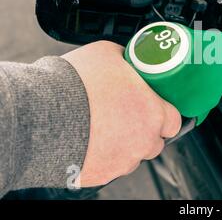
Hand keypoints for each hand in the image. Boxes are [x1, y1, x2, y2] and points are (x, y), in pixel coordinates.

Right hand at [62, 41, 181, 186]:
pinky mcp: (100, 175)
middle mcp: (142, 141)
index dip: (165, 114)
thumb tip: (129, 58)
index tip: (156, 108)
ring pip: (132, 156)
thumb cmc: (75, 83)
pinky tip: (90, 140)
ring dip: (125, 144)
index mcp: (153, 113)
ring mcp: (122, 162)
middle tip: (128, 116)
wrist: (41, 113)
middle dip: (145, 130)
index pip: (175, 121)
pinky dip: (104, 156)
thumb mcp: (108, 53)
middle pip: (155, 141)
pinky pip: (110, 167)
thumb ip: (127, 60)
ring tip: (105, 128)